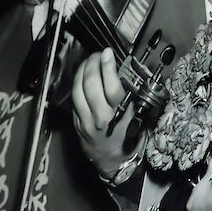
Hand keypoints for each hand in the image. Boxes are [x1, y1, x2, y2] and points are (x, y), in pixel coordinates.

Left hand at [72, 48, 139, 180]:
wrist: (112, 158)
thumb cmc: (131, 134)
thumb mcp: (138, 114)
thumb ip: (132, 94)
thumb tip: (125, 68)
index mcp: (119, 116)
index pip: (111, 88)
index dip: (108, 67)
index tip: (108, 52)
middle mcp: (100, 119)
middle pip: (91, 86)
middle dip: (92, 65)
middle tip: (97, 54)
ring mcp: (85, 122)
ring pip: (78, 91)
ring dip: (82, 72)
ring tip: (88, 61)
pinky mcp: (76, 123)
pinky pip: (73, 99)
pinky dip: (76, 84)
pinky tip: (81, 75)